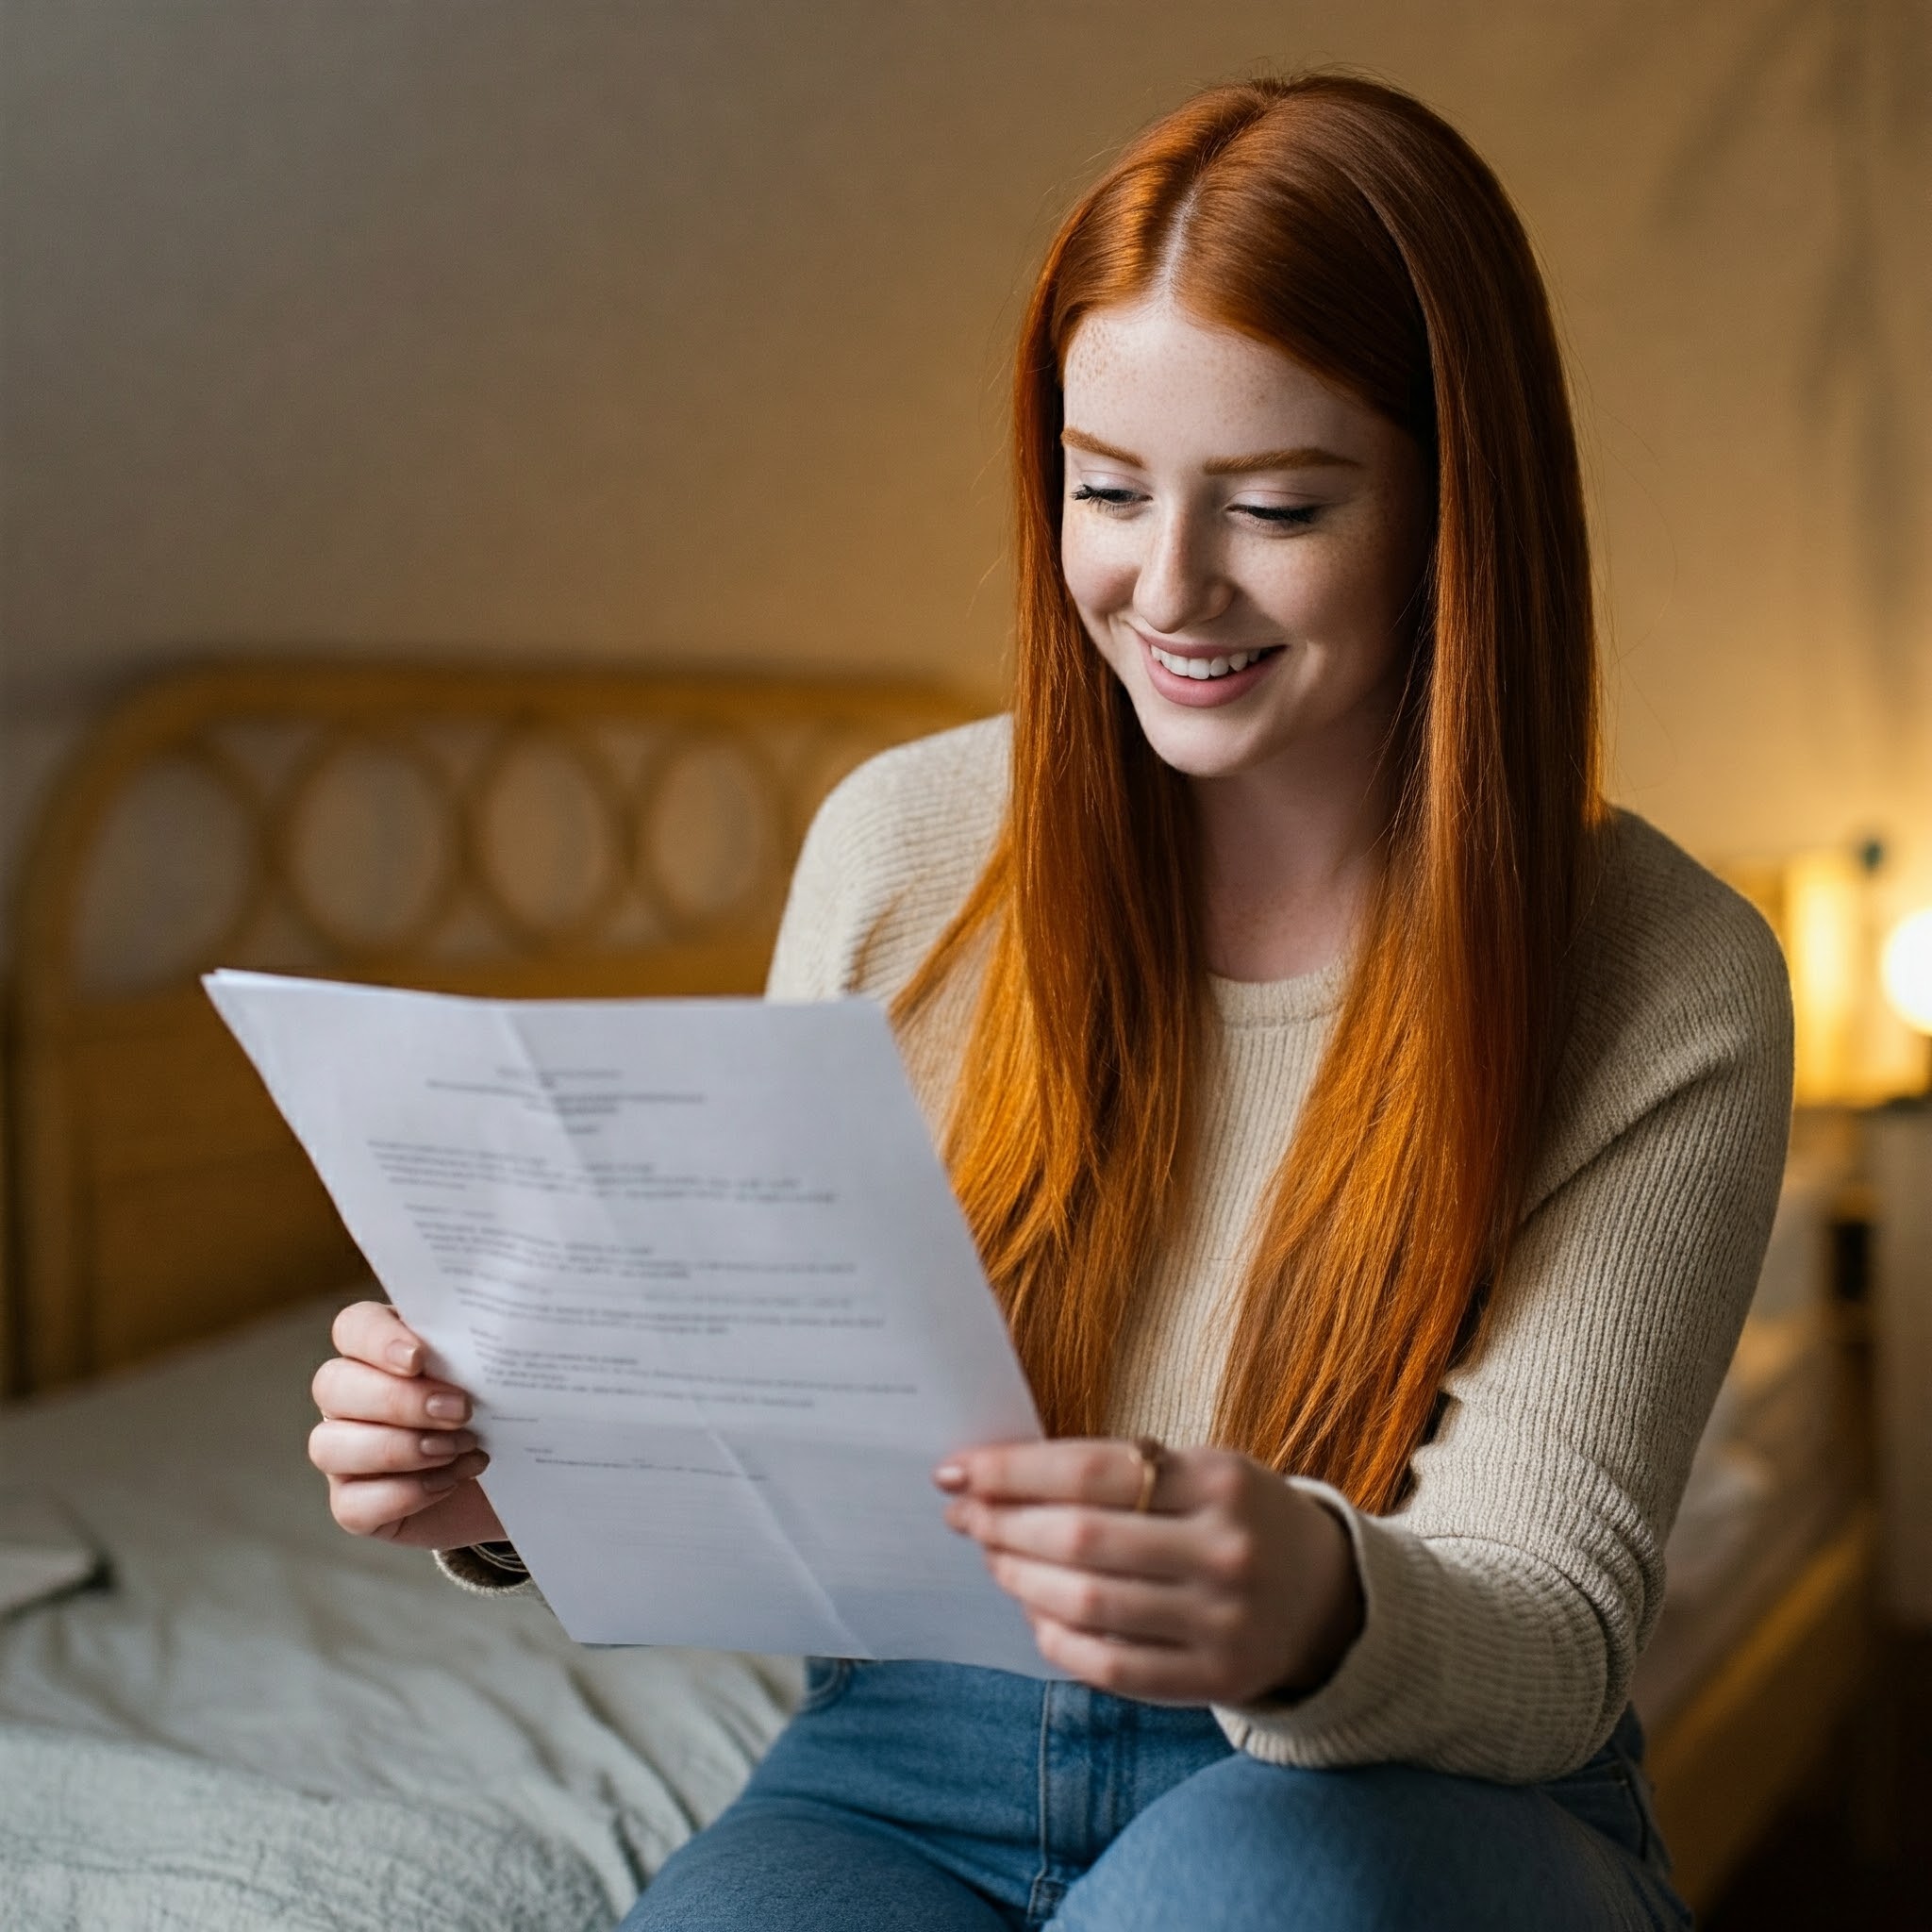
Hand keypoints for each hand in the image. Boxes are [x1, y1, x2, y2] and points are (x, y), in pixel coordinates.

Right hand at [308, 1300, 503, 1548]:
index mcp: (383, 1348)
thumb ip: (490, 1345)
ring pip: (328, 1445)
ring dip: (398, 1449)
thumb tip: (505, 1325)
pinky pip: (352, 1505)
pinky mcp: (354, 1504)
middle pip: (333, 1384)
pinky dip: (403, 1495)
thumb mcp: (503, 1373)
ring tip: (459, 1448)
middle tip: (461, 1411)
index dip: (377, 1340)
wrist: (523, 1477)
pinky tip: (450, 1483)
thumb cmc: (507, 1410)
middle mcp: (351, 1397)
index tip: (419, 1358)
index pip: (353, 1327)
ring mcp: (345, 1452)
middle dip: (398, 1400)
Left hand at [937, 1439, 1362, 1705]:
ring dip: (1019, 1579)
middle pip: (1079, 1540)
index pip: (1089, 1472)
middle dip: (1003, 1525)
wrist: (1328, 1596)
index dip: (1011, 1471)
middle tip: (964, 1514)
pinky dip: (1055, 1638)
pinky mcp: (1214, 1680)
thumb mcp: (1202, 1469)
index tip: (957, 1470)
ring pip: (1086, 1606)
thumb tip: (1003, 1478)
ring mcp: (1221, 1623)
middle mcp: (1225, 1552)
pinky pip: (1109, 1666)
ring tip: (993, 1558)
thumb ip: (1120, 1471)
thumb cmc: (1239, 1517)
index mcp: (1219, 1481)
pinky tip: (1034, 1612)